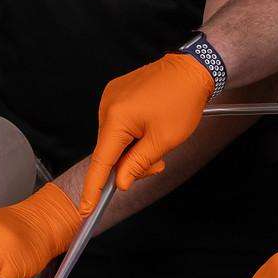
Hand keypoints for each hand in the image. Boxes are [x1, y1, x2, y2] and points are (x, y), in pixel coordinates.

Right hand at [82, 52, 215, 203]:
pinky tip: (150, 128)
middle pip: (109, 151)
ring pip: (115, 138)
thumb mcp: (163, 140)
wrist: (192, 69)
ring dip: (133, 149)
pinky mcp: (117, 93)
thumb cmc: (182, 100)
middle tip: (157, 164)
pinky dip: (132, 134)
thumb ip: (138, 164)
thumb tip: (120, 182)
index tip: (86, 207)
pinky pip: (119, 123)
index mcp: (116, 117)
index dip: (93, 188)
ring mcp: (111, 97)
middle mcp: (107, 105)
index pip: (100, 161)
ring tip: (158, 140)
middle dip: (130, 164)